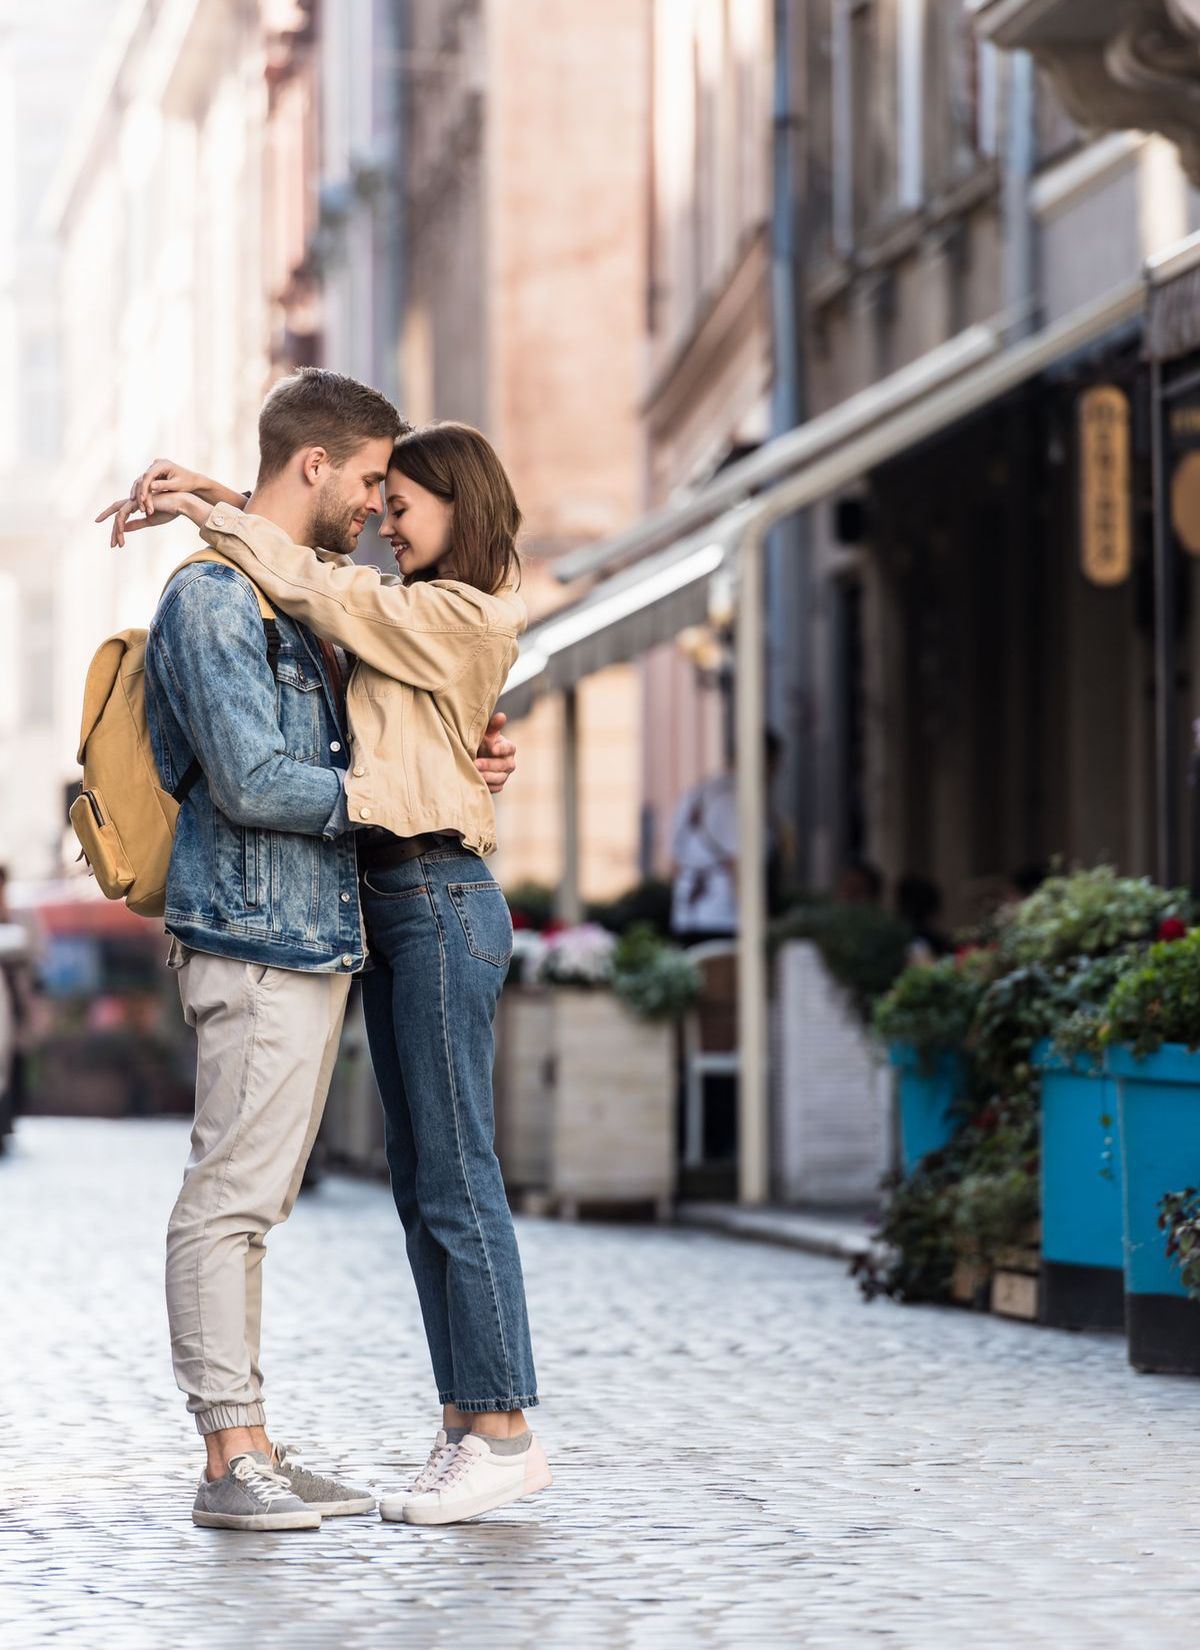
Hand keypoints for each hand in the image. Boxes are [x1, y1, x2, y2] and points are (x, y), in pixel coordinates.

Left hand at [95, 491, 209, 546]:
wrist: (180, 504)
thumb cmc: (168, 511)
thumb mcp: (150, 521)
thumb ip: (136, 524)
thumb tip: (124, 530)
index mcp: (137, 505)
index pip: (120, 512)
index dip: (111, 520)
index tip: (106, 531)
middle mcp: (133, 501)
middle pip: (117, 514)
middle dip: (113, 530)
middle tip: (112, 545)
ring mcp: (134, 500)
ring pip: (119, 516)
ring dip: (117, 531)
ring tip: (119, 543)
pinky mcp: (137, 501)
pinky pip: (123, 513)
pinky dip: (122, 524)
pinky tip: (123, 534)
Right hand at [127, 458, 211, 519]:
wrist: (193, 481)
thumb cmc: (188, 483)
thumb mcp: (177, 485)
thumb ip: (164, 485)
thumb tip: (151, 486)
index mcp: (163, 464)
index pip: (148, 475)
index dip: (144, 488)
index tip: (143, 500)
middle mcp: (156, 464)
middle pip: (143, 478)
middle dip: (140, 493)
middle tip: (141, 507)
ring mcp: (154, 469)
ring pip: (141, 481)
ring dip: (138, 494)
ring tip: (138, 506)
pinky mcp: (154, 474)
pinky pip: (144, 483)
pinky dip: (141, 492)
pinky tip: (139, 502)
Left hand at [475, 712, 516, 794]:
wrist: (475, 757)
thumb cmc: (482, 742)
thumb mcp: (486, 733)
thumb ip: (493, 726)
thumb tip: (502, 716)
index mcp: (508, 747)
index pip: (510, 748)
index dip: (502, 749)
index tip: (492, 749)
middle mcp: (509, 762)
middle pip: (504, 765)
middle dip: (490, 765)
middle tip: (476, 763)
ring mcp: (505, 775)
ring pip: (500, 778)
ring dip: (488, 777)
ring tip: (474, 773)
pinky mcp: (498, 785)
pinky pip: (496, 788)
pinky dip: (487, 786)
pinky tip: (476, 782)